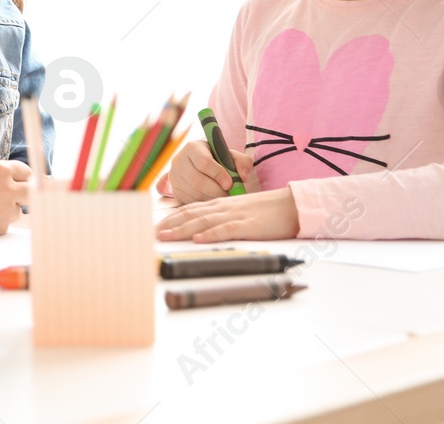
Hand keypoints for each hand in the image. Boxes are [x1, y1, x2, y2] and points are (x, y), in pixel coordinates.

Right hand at [0, 160, 30, 236]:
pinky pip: (4, 224)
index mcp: (0, 169)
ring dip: (6, 210)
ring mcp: (4, 210)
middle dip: (27, 194)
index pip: (26, 172)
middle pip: (32, 192)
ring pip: (16, 211)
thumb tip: (15, 184)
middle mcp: (7, 188)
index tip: (23, 181)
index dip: (23, 177)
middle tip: (21, 196)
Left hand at [155, 186, 299, 242]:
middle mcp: (223, 207)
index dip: (172, 218)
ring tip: (166, 235)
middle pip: (192, 215)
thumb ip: (223, 217)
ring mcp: (235, 215)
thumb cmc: (266, 211)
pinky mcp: (248, 225)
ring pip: (204, 221)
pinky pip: (226, 229)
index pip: (191, 209)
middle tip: (152, 233)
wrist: (291, 206)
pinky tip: (199, 239)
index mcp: (221, 204)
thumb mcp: (239, 211)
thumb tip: (205, 229)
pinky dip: (211, 234)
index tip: (157, 226)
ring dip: (182, 229)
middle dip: (170, 224)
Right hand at [166, 140, 259, 202]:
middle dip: (216, 190)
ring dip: (212, 199)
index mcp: (193, 148)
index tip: (229, 183)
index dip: (218, 174)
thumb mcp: (231, 155)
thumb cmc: (218, 160)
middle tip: (228, 194)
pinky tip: (212, 200)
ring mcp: (175, 177)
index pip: (203, 162)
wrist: (199, 165)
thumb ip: (242, 162)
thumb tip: (243, 177)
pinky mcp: (175, 191)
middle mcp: (179, 161)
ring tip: (222, 197)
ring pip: (194, 193)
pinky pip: (190, 202)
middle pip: (198, 181)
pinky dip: (204, 204)